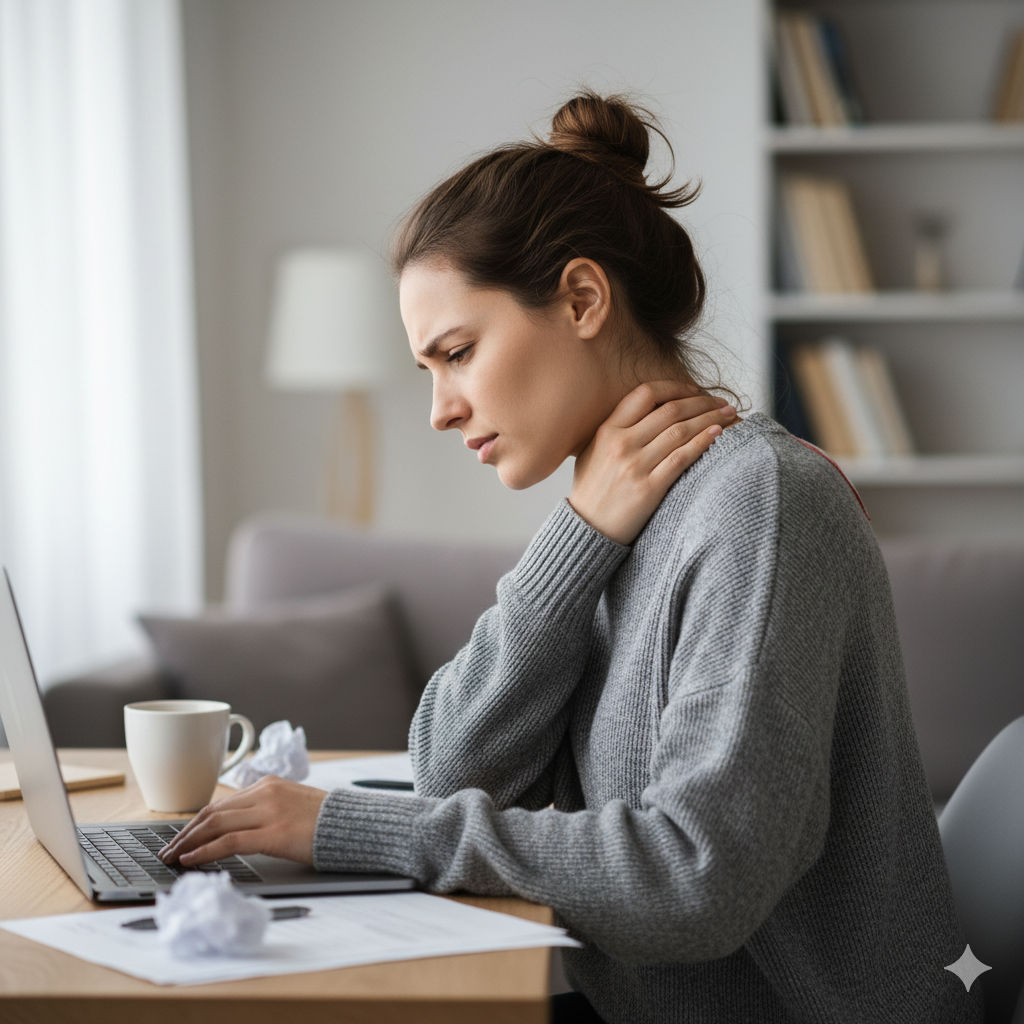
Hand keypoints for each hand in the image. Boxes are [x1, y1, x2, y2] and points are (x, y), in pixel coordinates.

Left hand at [158, 776, 326, 866]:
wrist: (355, 824)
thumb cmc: (327, 821)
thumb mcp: (293, 806)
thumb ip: (267, 811)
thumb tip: (239, 830)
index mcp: (269, 785)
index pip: (221, 804)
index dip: (196, 823)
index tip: (181, 838)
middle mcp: (265, 794)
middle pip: (212, 812)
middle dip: (185, 833)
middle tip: (168, 850)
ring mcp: (269, 812)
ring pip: (215, 825)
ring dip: (188, 843)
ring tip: (172, 858)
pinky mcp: (274, 833)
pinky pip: (229, 841)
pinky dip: (205, 851)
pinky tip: (191, 861)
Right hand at [569, 382, 736, 544]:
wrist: (587, 528)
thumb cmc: (592, 489)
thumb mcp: (593, 451)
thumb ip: (616, 429)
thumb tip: (649, 410)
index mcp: (607, 430)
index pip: (646, 393)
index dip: (675, 387)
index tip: (694, 390)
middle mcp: (621, 444)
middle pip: (670, 410)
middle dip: (702, 401)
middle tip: (722, 401)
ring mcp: (635, 466)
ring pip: (681, 431)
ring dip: (710, 418)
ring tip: (728, 414)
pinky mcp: (649, 488)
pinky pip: (682, 458)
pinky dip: (703, 442)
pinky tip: (717, 434)